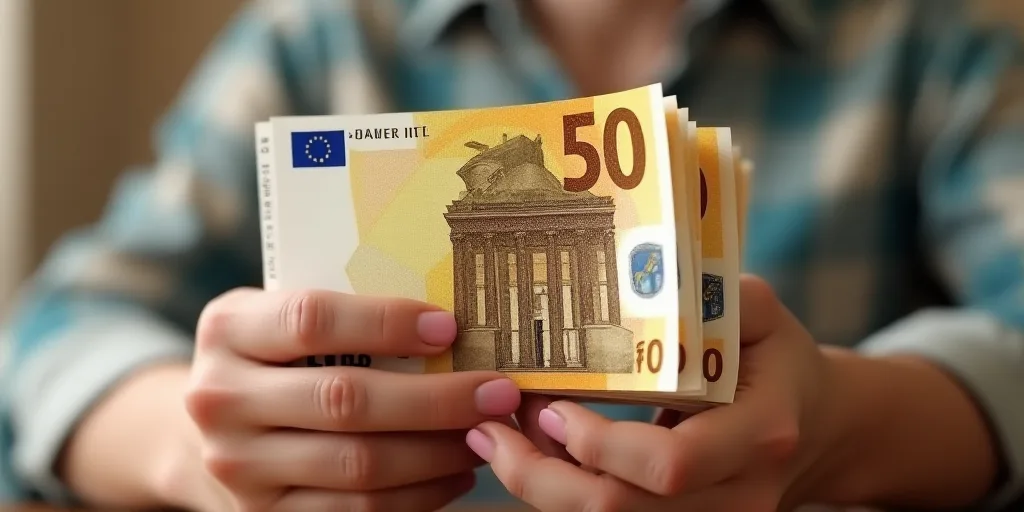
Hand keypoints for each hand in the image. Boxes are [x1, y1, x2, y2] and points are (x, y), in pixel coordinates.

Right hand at [168, 288, 521, 510]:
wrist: (214, 428)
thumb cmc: (273, 356)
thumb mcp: (282, 317)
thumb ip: (345, 311)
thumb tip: (452, 322)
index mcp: (229, 329)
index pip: (312, 319)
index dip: (386, 322)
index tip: (449, 328)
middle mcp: (221, 399)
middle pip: (346, 399)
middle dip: (437, 398)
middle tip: (496, 392)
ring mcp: (239, 466)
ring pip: (359, 464)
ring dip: (437, 451)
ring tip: (484, 433)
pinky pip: (358, 510)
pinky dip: (419, 494)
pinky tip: (454, 473)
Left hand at [466, 275, 836, 510]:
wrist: (815, 426)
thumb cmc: (779, 360)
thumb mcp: (761, 314)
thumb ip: (716, 293)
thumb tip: (650, 274)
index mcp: (759, 433)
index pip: (669, 465)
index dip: (598, 444)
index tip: (549, 405)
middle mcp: (739, 493)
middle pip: (621, 511)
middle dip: (541, 476)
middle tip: (489, 431)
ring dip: (542, 487)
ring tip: (498, 440)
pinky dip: (564, 494)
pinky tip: (535, 456)